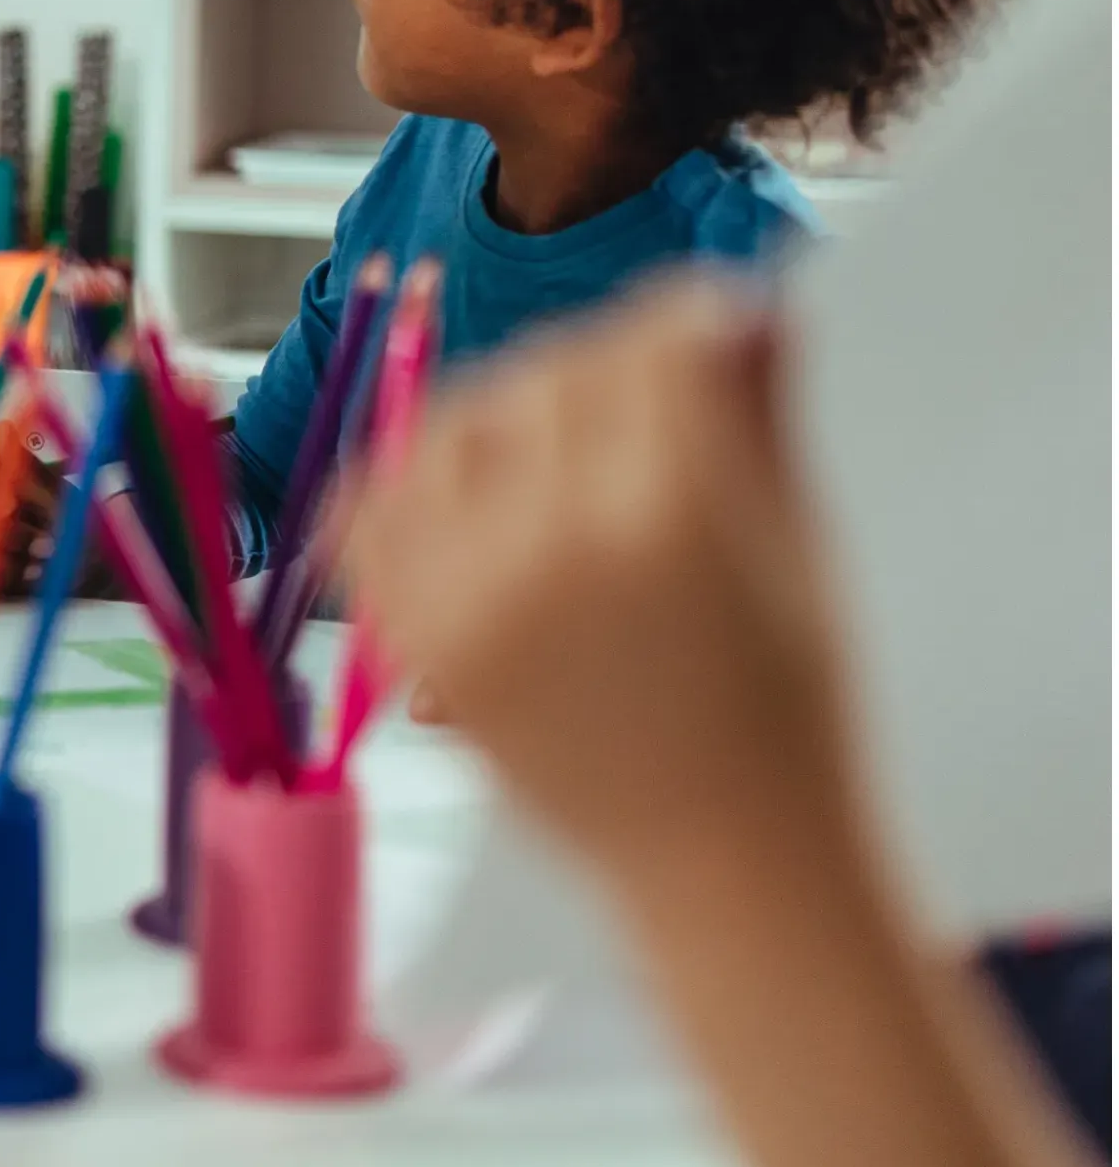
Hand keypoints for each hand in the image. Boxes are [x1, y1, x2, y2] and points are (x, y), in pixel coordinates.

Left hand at [334, 276, 860, 899]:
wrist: (722, 860)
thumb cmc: (784, 710)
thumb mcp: (797, 548)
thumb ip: (753, 417)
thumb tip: (731, 306)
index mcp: (671, 510)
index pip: (648, 347)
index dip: (681, 325)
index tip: (700, 334)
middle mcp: (553, 539)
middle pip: (547, 374)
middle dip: (600, 370)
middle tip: (638, 400)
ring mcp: (469, 589)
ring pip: (451, 424)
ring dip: (501, 415)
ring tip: (553, 449)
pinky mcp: (417, 638)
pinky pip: (370, 510)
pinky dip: (405, 481)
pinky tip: (461, 488)